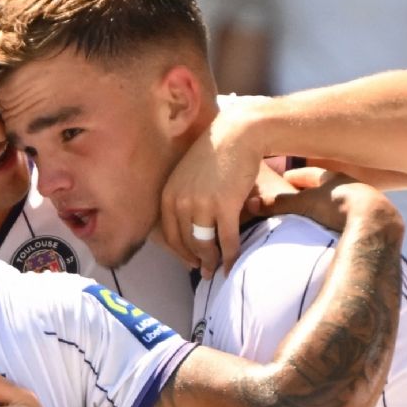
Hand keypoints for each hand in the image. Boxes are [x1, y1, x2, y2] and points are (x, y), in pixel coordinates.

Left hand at [160, 104, 262, 274]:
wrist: (238, 134)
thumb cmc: (216, 154)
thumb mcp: (188, 176)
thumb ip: (184, 198)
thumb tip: (190, 225)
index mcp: (168, 194)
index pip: (169, 234)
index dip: (179, 253)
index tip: (189, 261)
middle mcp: (180, 201)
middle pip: (186, 242)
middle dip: (196, 260)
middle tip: (204, 271)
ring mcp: (201, 204)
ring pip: (204, 244)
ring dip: (211, 261)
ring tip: (216, 270)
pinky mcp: (223, 205)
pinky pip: (226, 240)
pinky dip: (229, 256)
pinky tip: (232, 264)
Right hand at [247, 167, 396, 233]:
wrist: (374, 222)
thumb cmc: (337, 206)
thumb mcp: (302, 204)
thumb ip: (277, 204)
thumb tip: (249, 204)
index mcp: (333, 178)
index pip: (311, 174)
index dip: (296, 176)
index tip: (284, 178)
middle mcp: (351, 186)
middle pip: (327, 188)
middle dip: (312, 192)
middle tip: (297, 198)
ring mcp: (364, 203)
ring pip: (341, 203)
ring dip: (328, 209)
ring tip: (313, 218)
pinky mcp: (373, 222)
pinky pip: (351, 219)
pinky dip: (340, 222)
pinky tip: (335, 232)